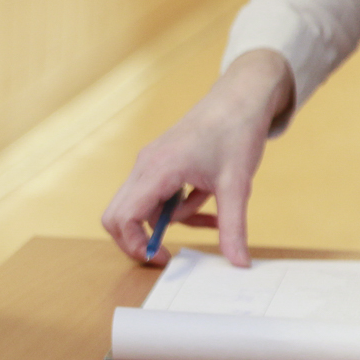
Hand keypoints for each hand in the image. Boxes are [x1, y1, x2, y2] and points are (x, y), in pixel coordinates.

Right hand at [101, 49, 293, 265]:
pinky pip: (157, 195)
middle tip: (166, 254)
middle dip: (138, 239)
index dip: (135, 245)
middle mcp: (145, 166)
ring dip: (172, 221)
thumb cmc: (235, 131)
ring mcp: (150, 163)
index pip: (124, 217)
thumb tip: (238, 263)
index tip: (161, 258)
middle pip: (118, 215)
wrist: (241, 96)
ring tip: (212, 220)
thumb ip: (233, 228)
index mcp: (158, 170)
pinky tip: (208, 205)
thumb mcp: (237, 186)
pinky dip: (179, 207)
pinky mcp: (160, 162)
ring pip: (143, 207)